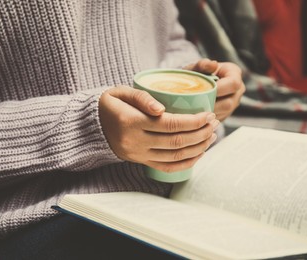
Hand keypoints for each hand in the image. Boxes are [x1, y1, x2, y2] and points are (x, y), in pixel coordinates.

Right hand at [99, 86, 219, 171]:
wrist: (92, 127)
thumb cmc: (110, 104)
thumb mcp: (120, 92)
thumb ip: (141, 97)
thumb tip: (162, 108)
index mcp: (131, 122)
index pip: (170, 124)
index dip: (193, 121)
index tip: (208, 114)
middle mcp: (136, 141)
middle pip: (177, 141)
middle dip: (201, 133)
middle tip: (214, 123)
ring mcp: (139, 154)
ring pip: (175, 157)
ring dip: (198, 147)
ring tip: (211, 136)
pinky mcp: (141, 162)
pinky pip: (168, 167)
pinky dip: (187, 163)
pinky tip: (199, 153)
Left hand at [184, 59, 245, 120]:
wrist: (198, 81)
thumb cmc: (198, 72)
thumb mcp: (197, 67)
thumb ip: (203, 64)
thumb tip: (212, 64)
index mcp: (234, 74)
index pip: (233, 84)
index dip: (219, 89)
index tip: (202, 92)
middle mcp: (238, 90)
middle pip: (229, 103)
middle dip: (211, 104)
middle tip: (195, 105)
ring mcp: (234, 103)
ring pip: (223, 113)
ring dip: (208, 113)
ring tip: (194, 110)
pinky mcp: (227, 113)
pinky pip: (219, 118)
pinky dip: (207, 118)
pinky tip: (196, 115)